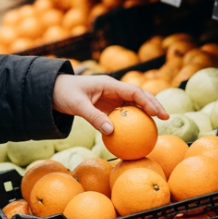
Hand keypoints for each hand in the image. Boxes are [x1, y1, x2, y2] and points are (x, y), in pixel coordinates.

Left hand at [52, 74, 167, 135]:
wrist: (51, 91)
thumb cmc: (64, 94)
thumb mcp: (78, 105)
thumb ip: (94, 117)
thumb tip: (111, 132)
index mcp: (109, 84)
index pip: (134, 91)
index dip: (148, 101)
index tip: (158, 112)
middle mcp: (113, 89)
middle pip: (138, 96)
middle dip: (153, 105)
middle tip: (166, 118)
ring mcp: (110, 98)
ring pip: (132, 105)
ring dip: (144, 114)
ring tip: (156, 127)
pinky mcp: (106, 106)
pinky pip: (122, 114)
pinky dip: (130, 121)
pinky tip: (135, 134)